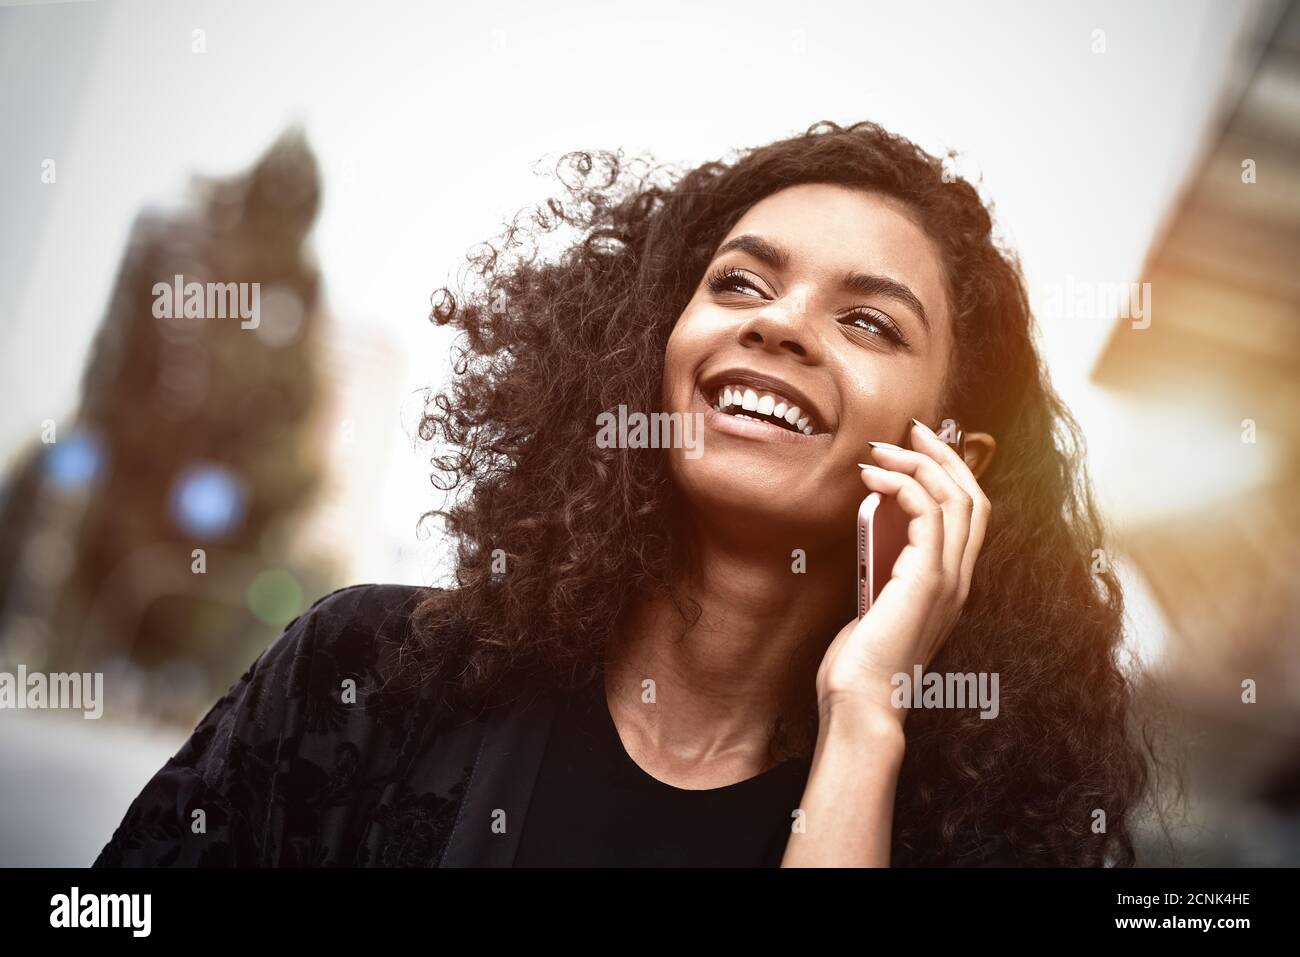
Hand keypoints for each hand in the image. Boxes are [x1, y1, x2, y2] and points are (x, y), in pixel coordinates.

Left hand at [815, 417, 990, 726]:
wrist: (863, 701)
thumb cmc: (862, 663)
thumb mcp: (876, 605)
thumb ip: (884, 571)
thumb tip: (873, 531)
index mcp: (951, 584)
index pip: (969, 515)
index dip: (951, 473)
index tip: (917, 447)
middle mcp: (960, 579)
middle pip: (972, 495)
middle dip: (944, 454)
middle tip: (910, 428)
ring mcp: (948, 579)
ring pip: (955, 497)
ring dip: (918, 462)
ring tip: (882, 448)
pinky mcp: (926, 579)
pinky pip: (927, 511)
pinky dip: (902, 483)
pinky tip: (873, 476)